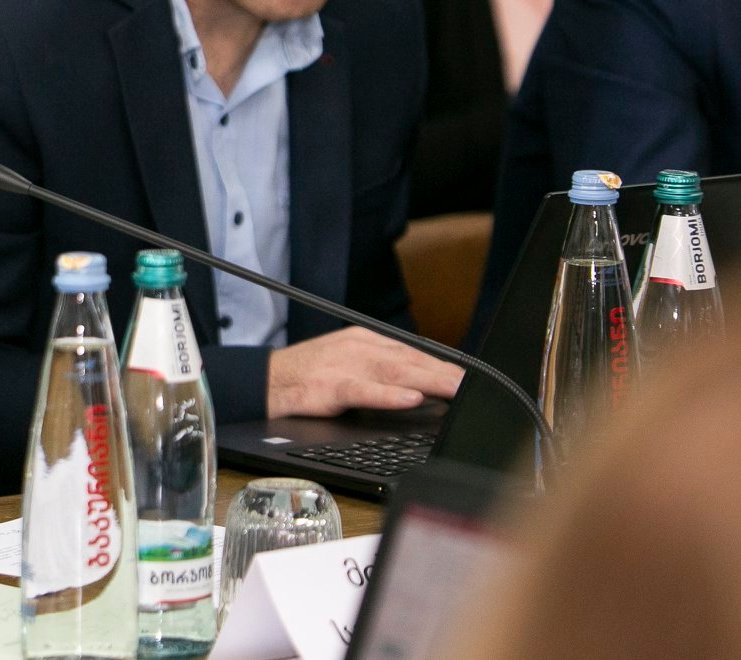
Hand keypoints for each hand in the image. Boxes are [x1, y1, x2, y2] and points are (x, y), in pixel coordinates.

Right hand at [267, 327, 463, 417]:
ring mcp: (343, 366)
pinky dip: (388, 396)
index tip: (472, 378)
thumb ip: (382, 371)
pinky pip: (363, 391)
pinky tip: (410, 400)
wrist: (265, 380)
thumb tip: (422, 386)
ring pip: (393, 373)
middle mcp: (357, 348)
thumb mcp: (348, 363)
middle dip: (445, 374)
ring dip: (428, 381)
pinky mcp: (328, 387)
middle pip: (410, 361)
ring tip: (455, 390)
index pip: (413, 353)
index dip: (445, 366)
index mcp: (364, 340)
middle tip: (476, 386)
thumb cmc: (309, 375)